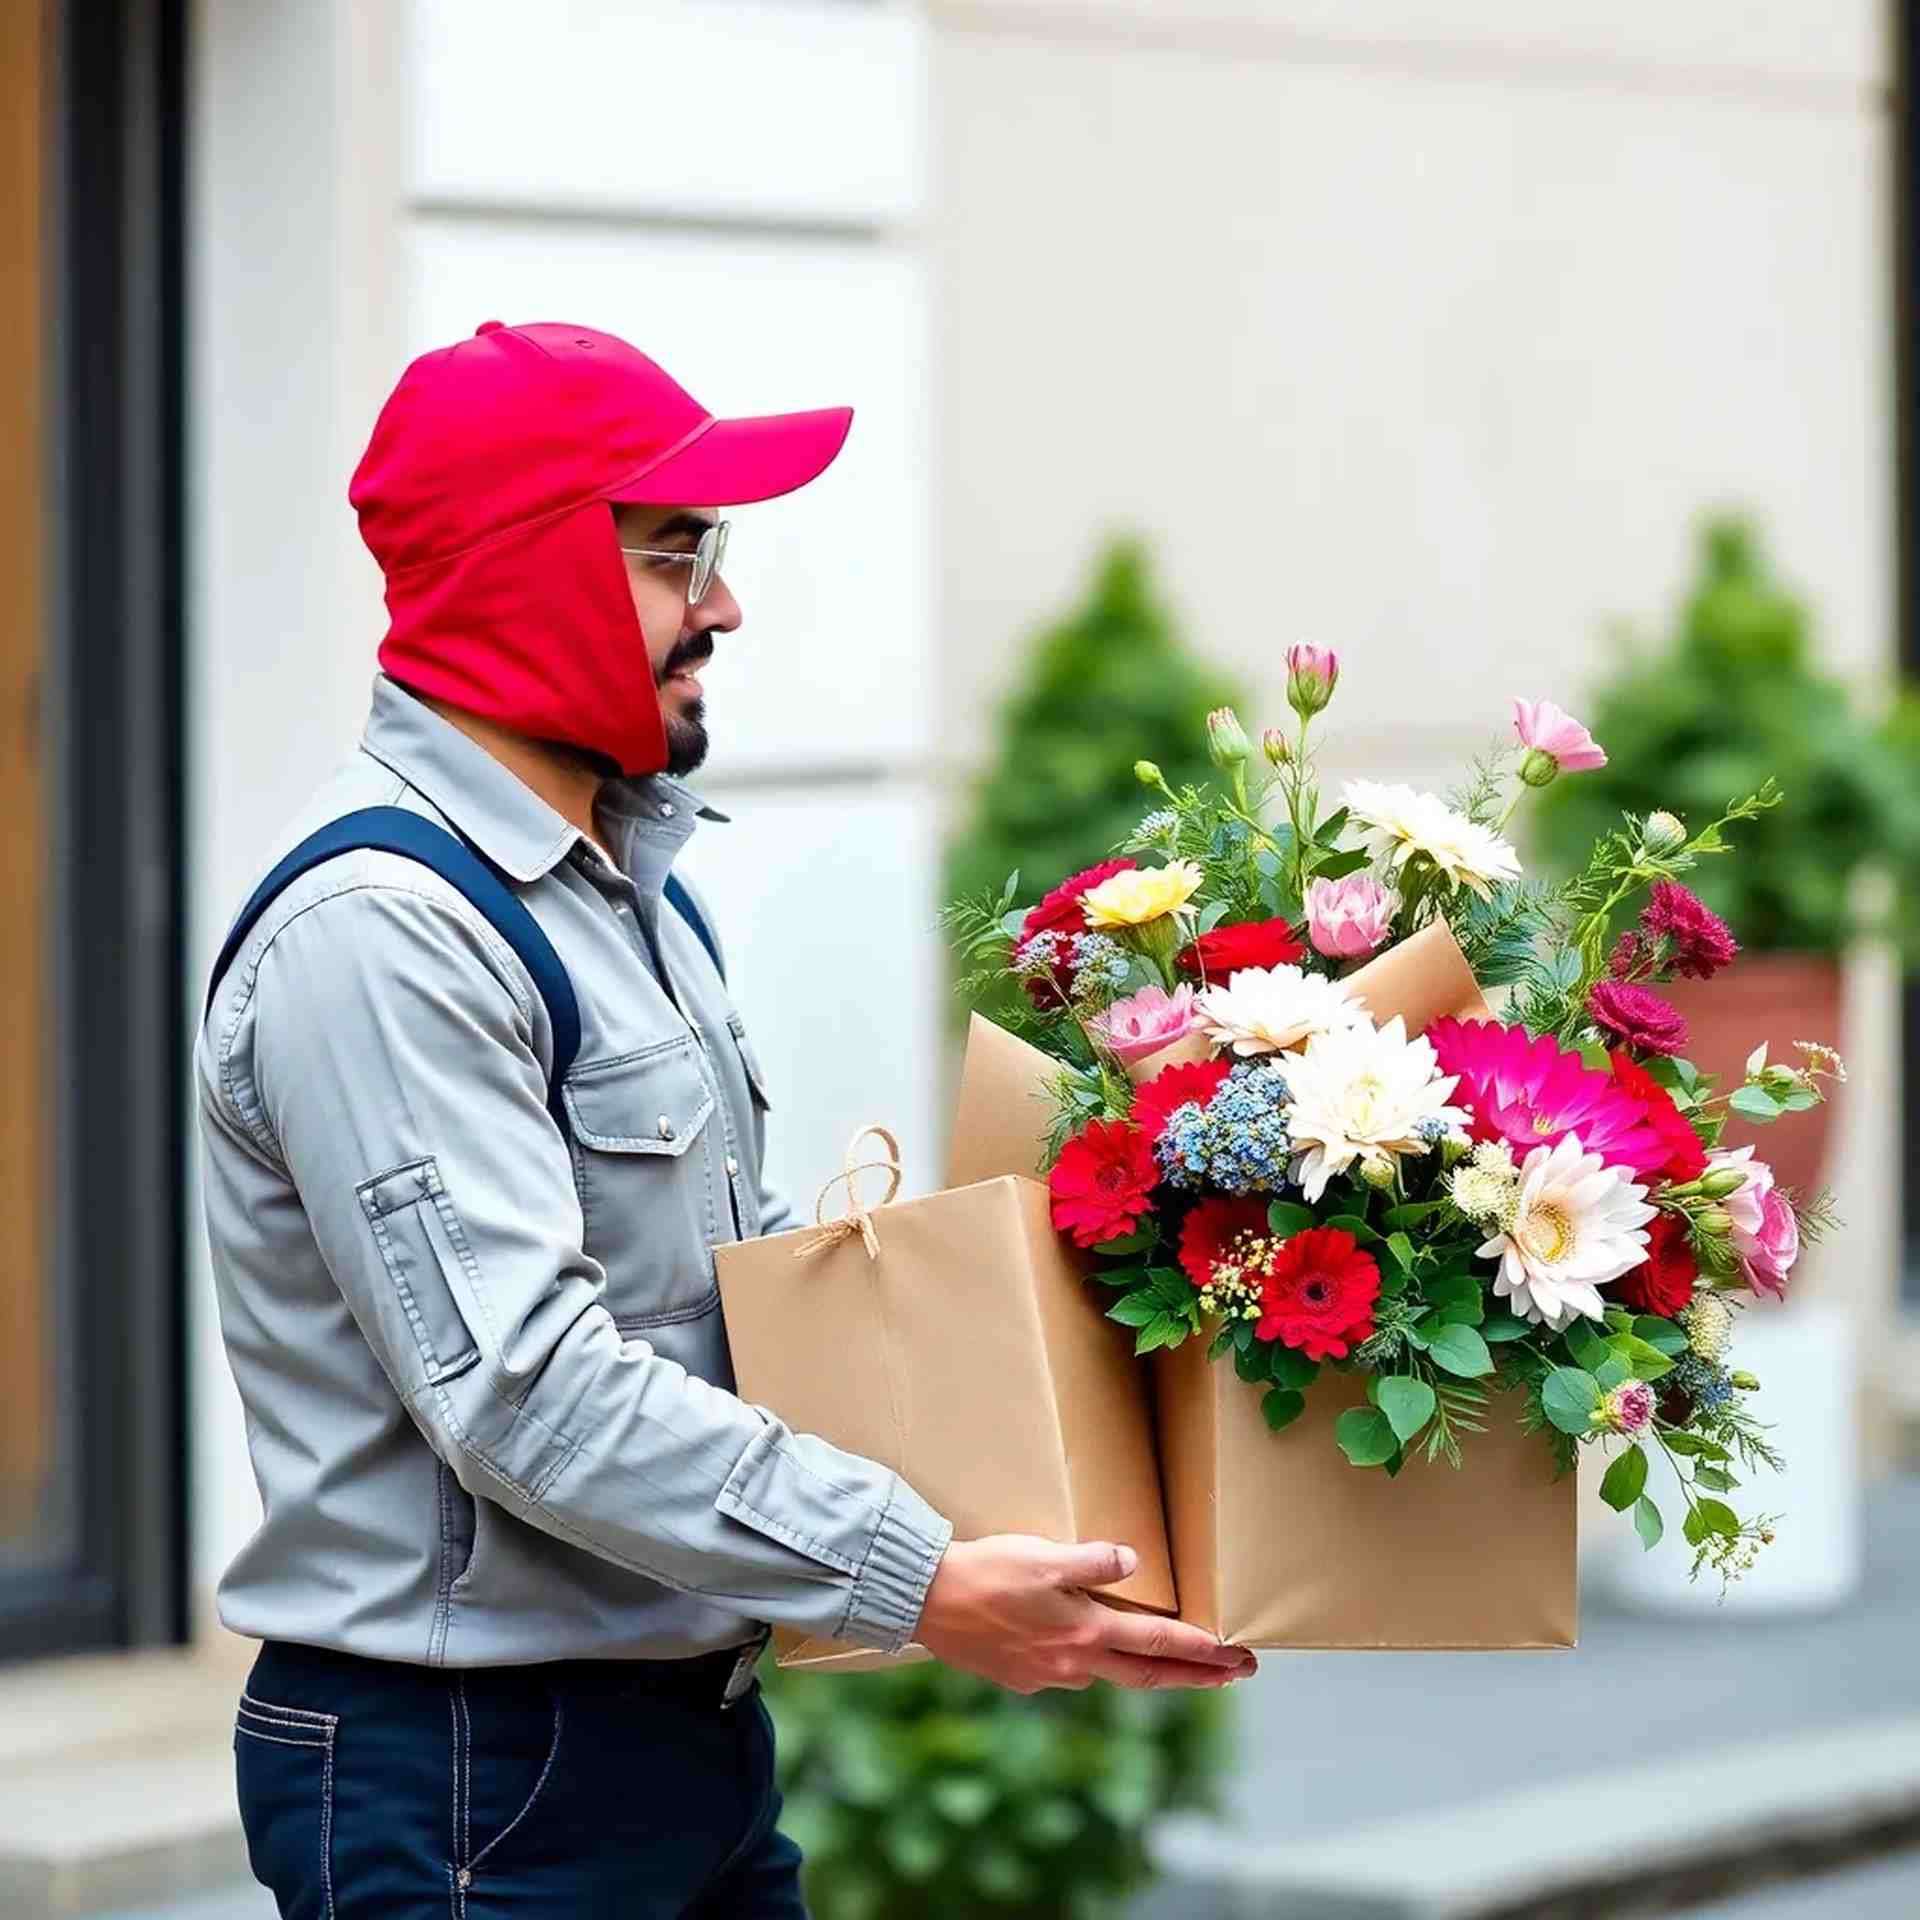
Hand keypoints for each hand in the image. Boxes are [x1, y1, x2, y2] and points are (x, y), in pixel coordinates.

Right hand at [914, 1535, 1257, 1694]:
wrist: (924, 1601)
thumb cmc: (986, 1572)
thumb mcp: (1044, 1555)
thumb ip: (1092, 1560)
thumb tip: (1133, 1561)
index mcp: (1085, 1632)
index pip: (1160, 1644)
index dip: (1204, 1652)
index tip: (1239, 1657)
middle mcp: (1073, 1664)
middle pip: (1147, 1674)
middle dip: (1195, 1675)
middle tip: (1234, 1673)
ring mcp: (1046, 1677)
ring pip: (1108, 1675)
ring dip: (1144, 1669)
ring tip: (1168, 1660)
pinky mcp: (1020, 1678)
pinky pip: (1068, 1672)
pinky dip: (1092, 1663)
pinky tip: (1085, 1648)